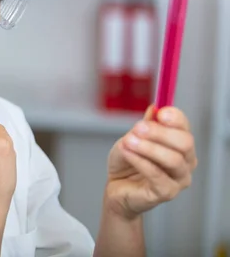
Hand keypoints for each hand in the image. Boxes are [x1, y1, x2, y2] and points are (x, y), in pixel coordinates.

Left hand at [105, 105, 196, 219]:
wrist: (116, 187)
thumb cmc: (127, 162)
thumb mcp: (131, 138)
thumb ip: (144, 126)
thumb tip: (154, 108)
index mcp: (180, 144)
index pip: (185, 127)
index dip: (175, 118)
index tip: (160, 112)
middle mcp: (186, 161)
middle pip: (185, 142)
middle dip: (160, 133)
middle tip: (138, 128)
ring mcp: (179, 179)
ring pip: (173, 159)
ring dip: (148, 147)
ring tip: (128, 141)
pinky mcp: (167, 193)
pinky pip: (156, 174)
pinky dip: (140, 160)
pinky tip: (127, 153)